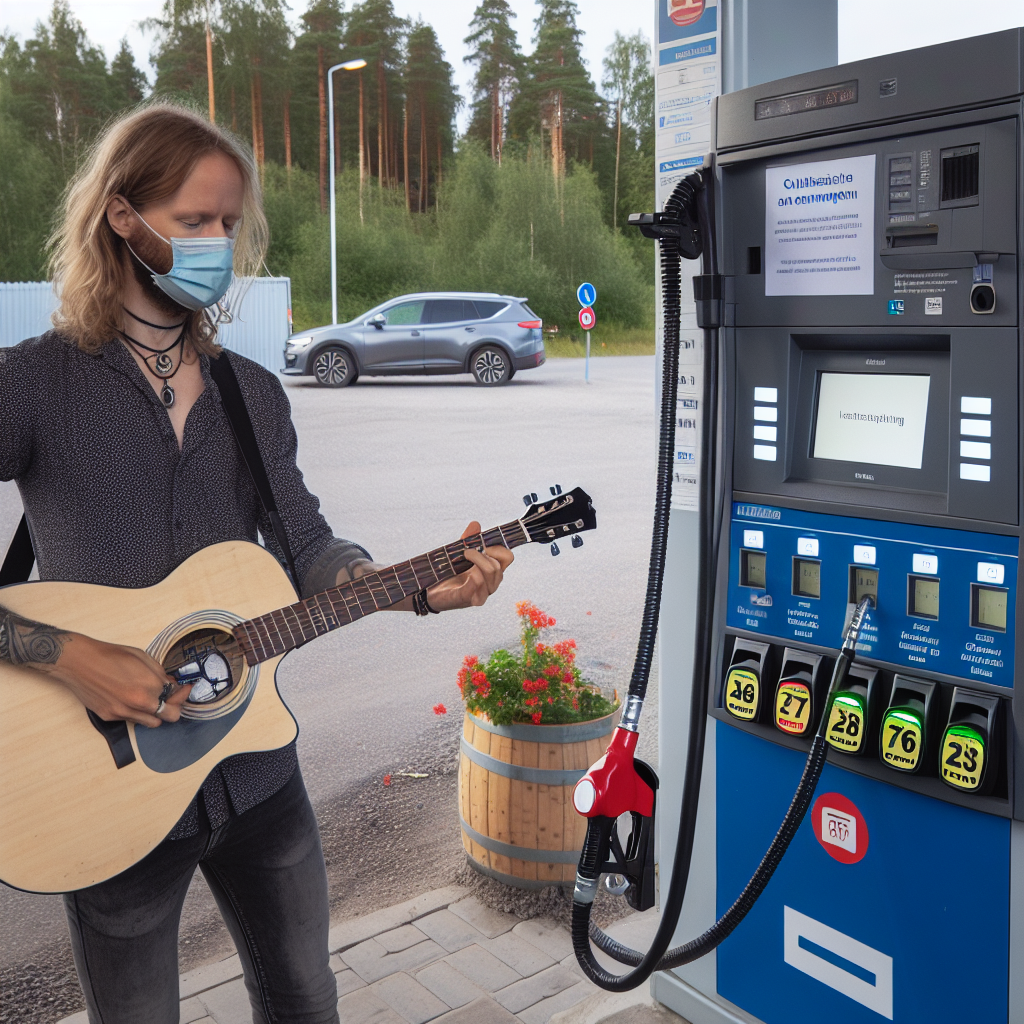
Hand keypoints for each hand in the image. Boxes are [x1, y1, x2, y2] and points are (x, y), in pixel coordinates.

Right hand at [37, 633, 190, 727]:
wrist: (79, 662)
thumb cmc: (110, 655)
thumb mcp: (142, 657)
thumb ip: (160, 674)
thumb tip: (171, 684)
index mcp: (150, 686)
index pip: (177, 696)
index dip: (182, 692)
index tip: (184, 688)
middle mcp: (139, 703)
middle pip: (171, 716)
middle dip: (175, 707)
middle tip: (172, 698)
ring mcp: (124, 712)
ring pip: (152, 723)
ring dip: (157, 713)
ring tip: (153, 700)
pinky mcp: (110, 717)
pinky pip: (132, 720)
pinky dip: (137, 713)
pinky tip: (132, 699)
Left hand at [425, 521, 513, 610]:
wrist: (430, 593)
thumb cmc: (448, 574)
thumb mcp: (458, 554)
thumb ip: (468, 540)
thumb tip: (475, 524)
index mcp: (491, 571)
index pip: (507, 558)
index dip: (498, 548)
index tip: (483, 544)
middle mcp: (490, 583)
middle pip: (499, 566)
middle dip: (484, 554)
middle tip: (467, 551)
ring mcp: (481, 593)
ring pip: (491, 574)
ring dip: (478, 561)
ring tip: (464, 556)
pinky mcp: (469, 600)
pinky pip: (477, 585)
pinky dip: (473, 576)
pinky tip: (465, 573)